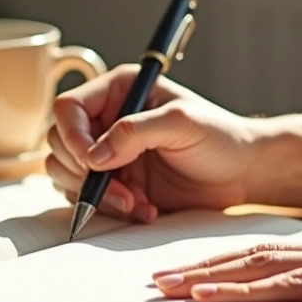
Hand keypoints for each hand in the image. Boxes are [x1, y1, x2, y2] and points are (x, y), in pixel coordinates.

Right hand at [47, 65, 256, 221]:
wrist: (241, 172)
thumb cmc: (220, 137)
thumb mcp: (181, 123)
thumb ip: (134, 132)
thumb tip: (94, 156)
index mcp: (119, 92)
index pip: (68, 108)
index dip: (73, 136)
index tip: (93, 161)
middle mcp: (106, 120)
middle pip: (60, 144)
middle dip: (85, 173)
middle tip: (121, 189)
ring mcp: (108, 154)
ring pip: (67, 175)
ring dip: (97, 195)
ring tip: (136, 202)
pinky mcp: (115, 183)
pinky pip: (90, 198)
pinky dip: (111, 209)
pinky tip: (144, 208)